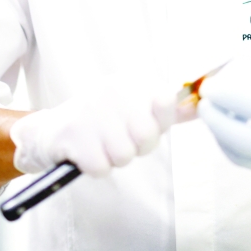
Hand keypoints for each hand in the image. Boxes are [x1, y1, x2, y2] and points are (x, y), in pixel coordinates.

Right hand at [10, 89, 175, 177]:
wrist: (52, 131)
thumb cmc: (104, 125)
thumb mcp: (136, 111)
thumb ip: (169, 110)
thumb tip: (198, 105)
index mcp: (130, 83)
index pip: (166, 102)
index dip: (156, 126)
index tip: (140, 127)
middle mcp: (110, 90)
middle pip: (146, 137)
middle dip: (134, 148)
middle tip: (117, 141)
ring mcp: (89, 109)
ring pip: (123, 155)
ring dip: (112, 159)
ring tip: (100, 146)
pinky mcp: (71, 132)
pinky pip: (101, 167)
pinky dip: (95, 168)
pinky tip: (85, 154)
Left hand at [197, 58, 250, 174]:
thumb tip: (218, 87)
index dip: (224, 94)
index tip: (208, 85)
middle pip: (238, 138)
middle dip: (214, 118)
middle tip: (204, 100)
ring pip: (236, 151)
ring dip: (218, 129)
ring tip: (216, 108)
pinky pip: (242, 159)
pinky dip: (227, 140)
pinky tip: (228, 122)